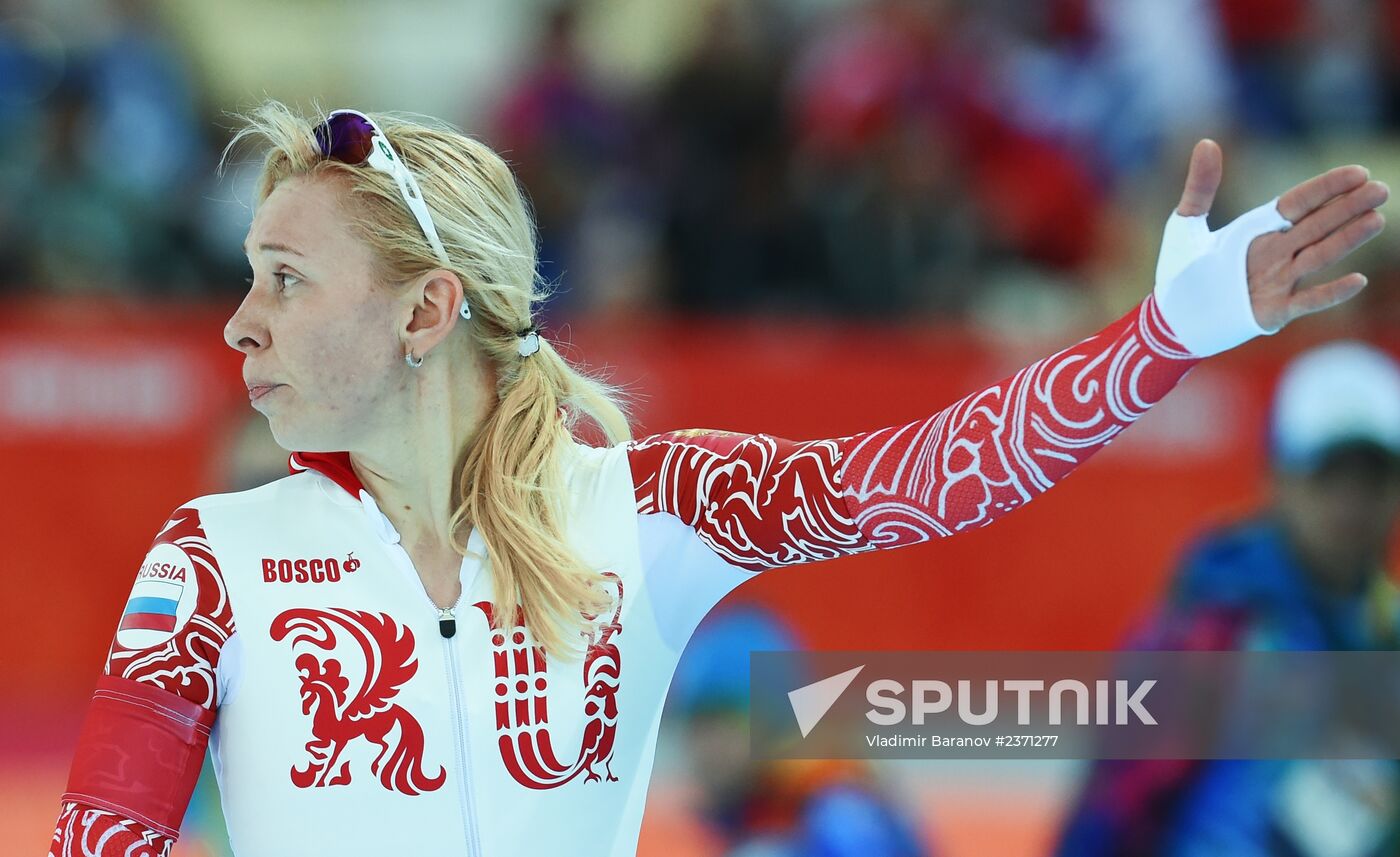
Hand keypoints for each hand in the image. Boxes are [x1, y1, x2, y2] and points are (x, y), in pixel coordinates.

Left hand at [1177, 139, 1388, 330]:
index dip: (1328, 188)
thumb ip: (1201, 187)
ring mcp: (1278, 282)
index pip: (1300, 203)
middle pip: (1318, 225)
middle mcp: (1275, 253)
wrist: (1171, 318)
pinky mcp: (1273, 312)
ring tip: (1377, 220)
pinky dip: (1330, 293)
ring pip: (1319, 256)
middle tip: (1382, 190)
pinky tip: (1357, 280)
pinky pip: (1306, 301)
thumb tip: (1207, 142)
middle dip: (1349, 208)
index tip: (1358, 172)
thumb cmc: (1180, 271)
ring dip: (1348, 240)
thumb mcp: (1186, 224)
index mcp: (1259, 230)